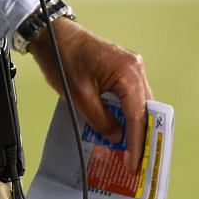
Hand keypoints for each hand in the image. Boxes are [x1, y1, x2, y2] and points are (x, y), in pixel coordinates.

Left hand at [30, 18, 153, 167]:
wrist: (53, 34)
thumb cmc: (63, 60)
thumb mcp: (79, 96)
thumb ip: (101, 120)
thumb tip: (117, 137)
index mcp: (128, 72)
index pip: (137, 114)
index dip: (136, 142)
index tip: (134, 164)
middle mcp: (135, 68)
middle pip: (144, 109)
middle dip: (141, 136)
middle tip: (137, 162)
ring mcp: (131, 67)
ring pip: (140, 103)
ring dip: (135, 126)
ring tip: (131, 151)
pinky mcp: (123, 69)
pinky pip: (131, 96)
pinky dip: (128, 113)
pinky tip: (122, 130)